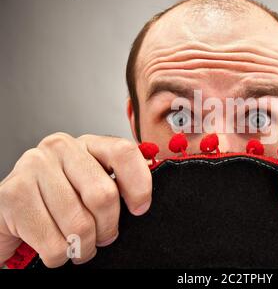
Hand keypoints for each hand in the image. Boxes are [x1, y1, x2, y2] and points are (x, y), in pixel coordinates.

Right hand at [0, 133, 151, 267]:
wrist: (15, 212)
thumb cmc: (62, 200)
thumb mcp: (94, 185)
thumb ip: (119, 184)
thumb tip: (143, 202)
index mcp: (88, 143)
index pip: (123, 153)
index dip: (139, 185)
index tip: (139, 209)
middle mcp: (61, 147)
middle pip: (104, 195)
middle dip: (107, 227)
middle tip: (102, 237)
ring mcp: (34, 167)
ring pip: (79, 225)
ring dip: (83, 247)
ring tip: (78, 245)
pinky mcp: (13, 194)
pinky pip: (54, 243)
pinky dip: (59, 256)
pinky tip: (55, 246)